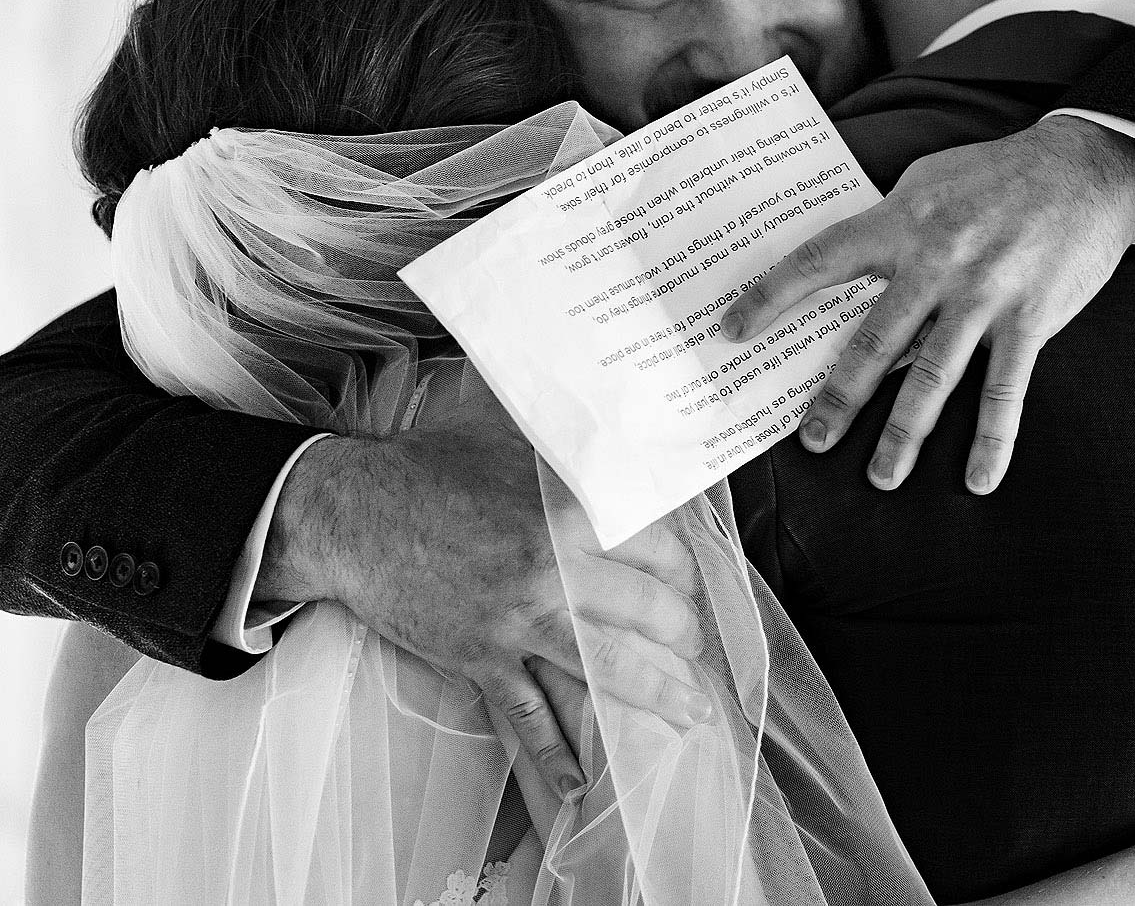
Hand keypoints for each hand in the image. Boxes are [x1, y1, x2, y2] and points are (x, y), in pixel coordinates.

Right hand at [260, 410, 710, 796]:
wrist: (352, 512)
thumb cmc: (433, 464)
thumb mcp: (516, 438)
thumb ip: (575, 450)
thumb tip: (629, 436)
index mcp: (569, 512)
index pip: (659, 549)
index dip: (683, 569)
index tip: (689, 580)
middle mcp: (553, 571)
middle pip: (647, 614)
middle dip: (683, 633)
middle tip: (694, 642)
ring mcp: (517, 622)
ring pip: (606, 668)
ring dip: (656, 694)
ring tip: (689, 712)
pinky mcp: (480, 658)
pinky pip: (526, 715)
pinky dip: (553, 754)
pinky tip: (579, 785)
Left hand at [719, 115, 1134, 492]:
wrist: (1087, 168)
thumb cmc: (1000, 174)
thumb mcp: (930, 181)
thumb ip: (889, 224)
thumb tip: (844, 268)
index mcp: (902, 221)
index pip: (821, 260)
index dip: (772, 295)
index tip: (731, 330)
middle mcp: (938, 259)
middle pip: (874, 338)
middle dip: (839, 395)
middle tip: (810, 440)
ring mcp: (986, 292)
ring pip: (933, 374)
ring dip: (905, 432)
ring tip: (882, 475)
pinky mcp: (1031, 318)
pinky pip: (1006, 389)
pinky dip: (992, 439)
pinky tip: (979, 479)